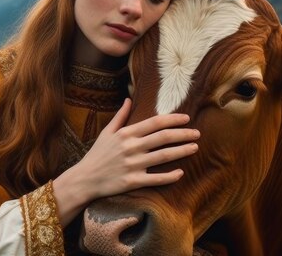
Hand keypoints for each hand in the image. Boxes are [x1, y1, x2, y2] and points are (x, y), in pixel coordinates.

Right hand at [53, 98, 199, 224]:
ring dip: (182, 151)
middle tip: (198, 133)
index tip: (187, 118)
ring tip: (195, 148)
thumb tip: (128, 99)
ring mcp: (133, 165)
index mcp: (127, 134)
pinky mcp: (132, 181)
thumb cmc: (96, 155)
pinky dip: (169, 176)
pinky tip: (181, 173)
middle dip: (183, 134)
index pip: (155, 122)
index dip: (173, 119)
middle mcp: (131, 147)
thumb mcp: (106, 132)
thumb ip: (120, 116)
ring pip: (163, 156)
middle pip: (163, 138)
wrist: (84, 179)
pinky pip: (155, 179)